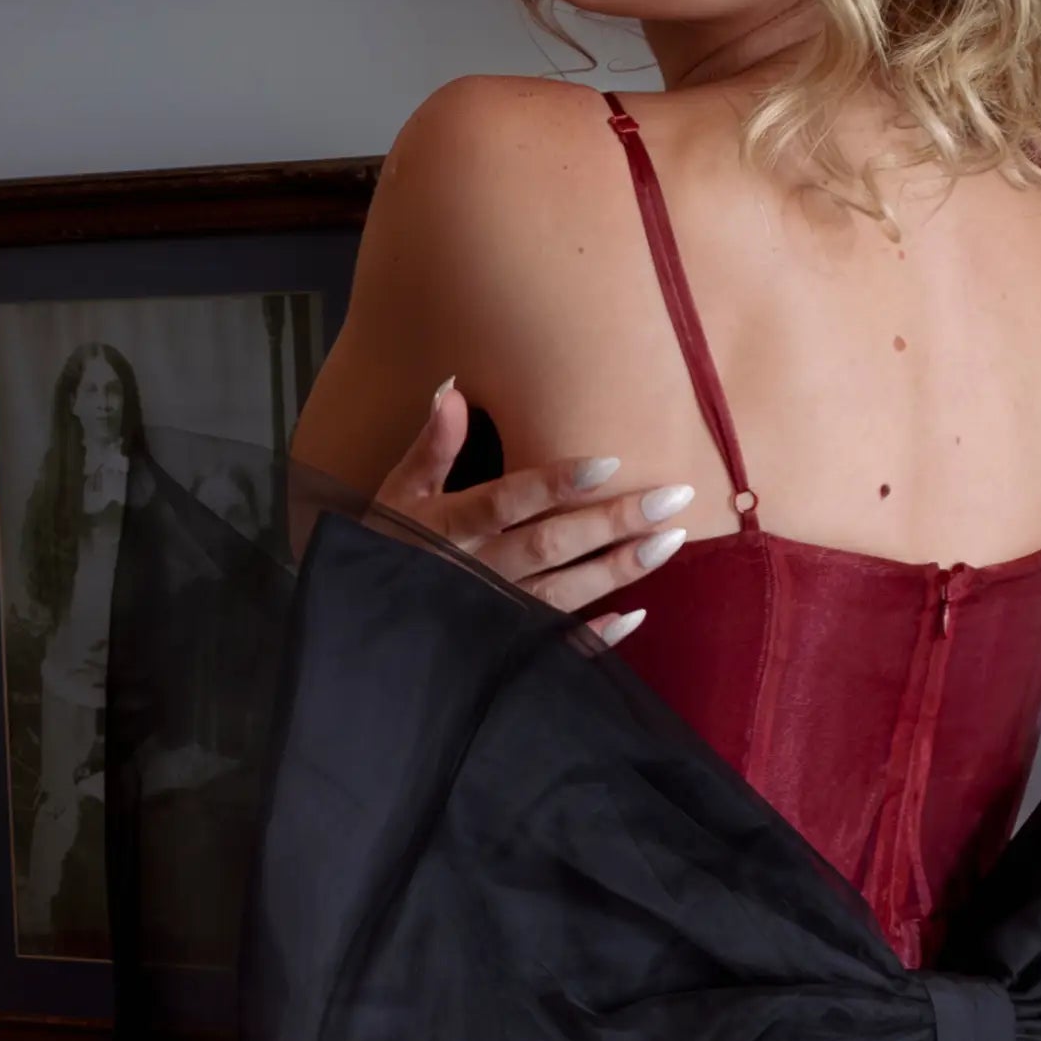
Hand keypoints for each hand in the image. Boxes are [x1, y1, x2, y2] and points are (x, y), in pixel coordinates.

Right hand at [378, 380, 689, 644]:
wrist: (368, 625)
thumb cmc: (388, 546)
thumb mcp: (398, 493)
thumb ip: (430, 446)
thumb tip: (453, 390)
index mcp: (450, 526)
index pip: (508, 500)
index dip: (555, 483)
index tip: (610, 463)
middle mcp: (476, 571)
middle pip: (550, 545)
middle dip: (612, 522)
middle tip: (671, 498)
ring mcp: (493, 615)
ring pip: (563, 593)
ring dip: (617, 570)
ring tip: (670, 542)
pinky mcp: (503, 651)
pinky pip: (553, 646)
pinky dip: (594, 638)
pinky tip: (635, 616)